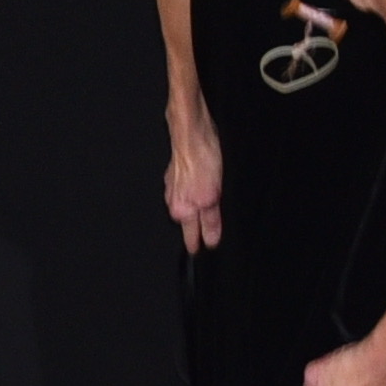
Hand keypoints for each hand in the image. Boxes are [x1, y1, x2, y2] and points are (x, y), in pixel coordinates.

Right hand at [162, 93, 224, 253]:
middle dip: (197, 227)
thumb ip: (211, 221)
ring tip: (208, 210)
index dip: (198, 244)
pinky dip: (194, 194)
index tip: (199, 252)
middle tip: (210, 233)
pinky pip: (186, 192)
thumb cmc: (201, 160)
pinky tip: (202, 187)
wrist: (192, 133)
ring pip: (187, 206)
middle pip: (188, 222)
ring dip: (196, 210)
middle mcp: (174, 202)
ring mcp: (173, 188)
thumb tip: (211, 239)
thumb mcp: (212, 197)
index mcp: (182, 210)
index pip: (191, 235)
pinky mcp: (176, 175)